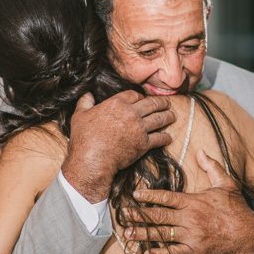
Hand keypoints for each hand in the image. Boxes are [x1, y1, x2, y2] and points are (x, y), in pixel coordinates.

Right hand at [62, 91, 176, 203]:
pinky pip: (160, 138)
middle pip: (151, 104)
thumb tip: (87, 94)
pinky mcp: (144, 144)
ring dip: (168, 116)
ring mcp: (139, 128)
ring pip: (159, 119)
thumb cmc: (84, 139)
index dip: (140, 96)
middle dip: (161, 102)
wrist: (93, 160)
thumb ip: (85, 102)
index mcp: (116, 103)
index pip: (134, 94)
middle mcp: (131, 113)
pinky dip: (165, 137)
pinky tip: (168, 137)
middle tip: (166, 103)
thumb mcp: (79, 116)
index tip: (143, 99)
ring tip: (173, 115)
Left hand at [124, 149, 253, 253]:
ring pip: (161, 234)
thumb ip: (211, 167)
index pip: (166, 197)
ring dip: (143, 234)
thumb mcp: (226, 184)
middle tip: (123, 214)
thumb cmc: (237, 209)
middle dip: (138, 215)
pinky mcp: (195, 251)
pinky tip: (147, 253)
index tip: (134, 195)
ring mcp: (191, 235)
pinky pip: (173, 253)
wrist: (249, 235)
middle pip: (158, 216)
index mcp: (193, 201)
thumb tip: (200, 151)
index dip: (149, 196)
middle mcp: (189, 218)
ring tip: (127, 233)